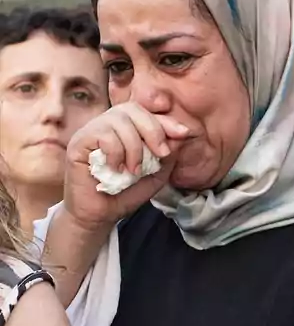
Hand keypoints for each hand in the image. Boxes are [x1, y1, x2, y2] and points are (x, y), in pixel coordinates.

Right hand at [63, 103, 188, 229]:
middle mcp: (106, 124)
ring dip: (135, 147)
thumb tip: (180, 134)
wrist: (101, 215)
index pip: (146, 111)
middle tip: (162, 154)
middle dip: (154, 130)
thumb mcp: (157, 172)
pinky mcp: (78, 142)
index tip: (183, 134)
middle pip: (133, 109)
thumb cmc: (126, 192)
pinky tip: (116, 170)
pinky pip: (103, 135)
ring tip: (134, 170)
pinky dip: (116, 153)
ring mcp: (90, 131)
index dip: (166, 120)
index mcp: (126, 127)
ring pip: (119, 120)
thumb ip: (168, 152)